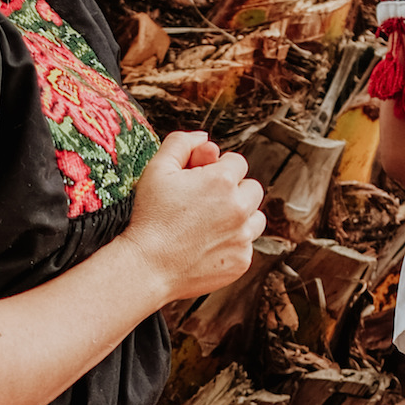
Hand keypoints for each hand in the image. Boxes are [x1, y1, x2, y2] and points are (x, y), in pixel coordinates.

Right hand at [126, 129, 264, 298]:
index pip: (237, 162)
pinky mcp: (242, 261)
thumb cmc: (150, 218)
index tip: (202, 182)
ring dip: (240, 217)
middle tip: (208, 203)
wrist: (148, 267)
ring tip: (210, 225)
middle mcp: (240, 207)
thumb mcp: (157, 169)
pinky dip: (233, 244)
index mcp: (223, 180)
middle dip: (234, 192)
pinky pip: (247, 246)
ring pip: (256, 218)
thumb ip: (181, 143)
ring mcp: (243, 237)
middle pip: (253, 189)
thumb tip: (204, 136)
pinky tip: (207, 246)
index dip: (218, 169)